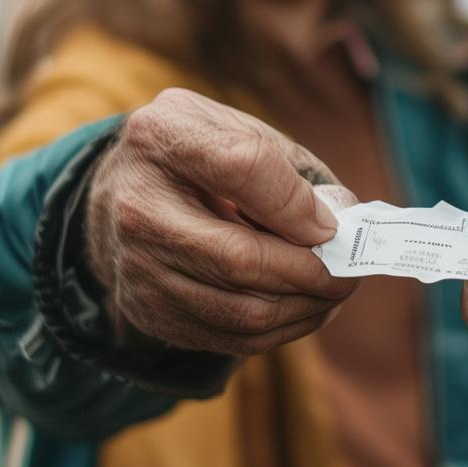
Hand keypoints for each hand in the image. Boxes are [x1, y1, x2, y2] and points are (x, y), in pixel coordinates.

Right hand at [86, 89, 358, 355]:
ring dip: (306, 307)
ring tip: (333, 289)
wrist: (117, 197)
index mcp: (162, 137)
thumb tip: (340, 218)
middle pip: (242, 258)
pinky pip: (233, 338)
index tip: (333, 224)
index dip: (299, 204)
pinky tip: (303, 307)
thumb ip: (288, 165)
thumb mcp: (232, 128)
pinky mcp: (150, 313)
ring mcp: (138, 268)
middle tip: (350, 271)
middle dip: (313, 272)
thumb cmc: (195, 158)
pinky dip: (283, 329)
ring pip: (244, 310)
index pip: (243, 168)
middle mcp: (138, 207)